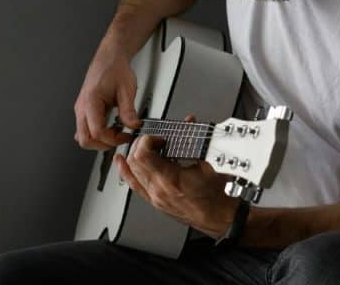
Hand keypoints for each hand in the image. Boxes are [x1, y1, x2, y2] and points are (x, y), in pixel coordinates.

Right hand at [73, 39, 140, 149]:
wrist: (109, 58)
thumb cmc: (115, 69)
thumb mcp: (127, 89)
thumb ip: (129, 110)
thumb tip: (133, 126)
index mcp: (90, 101)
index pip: (96, 132)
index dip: (113, 139)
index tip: (126, 136)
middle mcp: (81, 107)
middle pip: (84, 139)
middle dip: (104, 144)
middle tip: (121, 138)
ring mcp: (80, 110)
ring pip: (83, 137)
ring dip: (99, 141)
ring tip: (117, 133)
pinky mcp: (84, 110)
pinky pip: (85, 129)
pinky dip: (96, 134)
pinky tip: (110, 128)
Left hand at [114, 115, 237, 236]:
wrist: (217, 216)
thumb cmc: (216, 195)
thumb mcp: (208, 162)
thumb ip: (195, 140)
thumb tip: (189, 123)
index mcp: (170, 180)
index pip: (142, 155)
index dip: (147, 140)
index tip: (159, 138)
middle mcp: (158, 190)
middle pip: (134, 161)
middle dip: (141, 145)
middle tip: (155, 140)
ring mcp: (154, 198)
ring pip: (130, 173)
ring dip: (133, 156)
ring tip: (140, 146)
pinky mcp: (155, 202)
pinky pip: (133, 185)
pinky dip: (126, 172)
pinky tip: (122, 163)